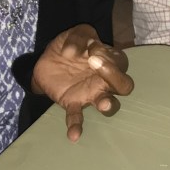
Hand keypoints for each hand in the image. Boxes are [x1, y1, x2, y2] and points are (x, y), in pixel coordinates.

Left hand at [32, 25, 133, 141]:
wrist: (45, 61)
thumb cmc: (69, 46)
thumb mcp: (75, 33)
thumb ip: (79, 36)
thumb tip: (75, 52)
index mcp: (108, 61)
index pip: (120, 61)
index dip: (108, 56)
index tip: (91, 49)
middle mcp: (104, 80)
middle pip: (125, 85)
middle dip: (115, 77)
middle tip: (95, 65)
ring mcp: (91, 94)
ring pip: (110, 104)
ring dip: (108, 105)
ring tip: (103, 105)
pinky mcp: (73, 103)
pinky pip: (78, 117)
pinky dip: (76, 126)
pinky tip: (74, 136)